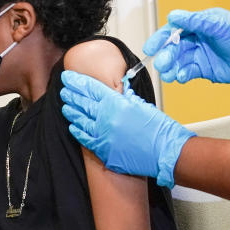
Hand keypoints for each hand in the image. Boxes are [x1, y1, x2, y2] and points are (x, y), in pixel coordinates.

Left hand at [60, 71, 194, 187]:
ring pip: (80, 120)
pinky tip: (73, 126)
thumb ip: (126, 97)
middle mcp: (106, 118)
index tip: (68, 76)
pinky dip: (78, 131)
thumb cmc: (158, 129)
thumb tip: (119, 89)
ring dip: (72, 112)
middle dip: (72, 95)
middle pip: (83, 103)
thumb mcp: (141, 105)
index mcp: (116, 103)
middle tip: (64, 89)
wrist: (165, 152)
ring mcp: (102, 135)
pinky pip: (85, 139)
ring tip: (66, 105)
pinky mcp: (103, 150)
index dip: (77, 81)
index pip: (91, 88)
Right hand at [145, 8, 229, 84]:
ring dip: (170, 67)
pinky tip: (180, 77)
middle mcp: (196, 39)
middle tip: (162, 63)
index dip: (161, 38)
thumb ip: (196, 21)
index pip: (174, 29)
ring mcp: (198, 55)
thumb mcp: (220, 25)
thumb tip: (174, 16)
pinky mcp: (202, 70)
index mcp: (199, 24)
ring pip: (177, 61)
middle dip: (165, 55)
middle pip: (173, 47)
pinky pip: (186, 72)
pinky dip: (181, 75)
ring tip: (168, 74)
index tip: (151, 47)